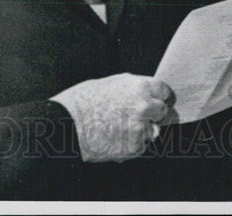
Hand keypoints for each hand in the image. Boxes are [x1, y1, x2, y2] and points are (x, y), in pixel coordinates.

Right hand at [51, 73, 173, 162]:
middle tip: (137, 117)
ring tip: (118, 128)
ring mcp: (141, 128)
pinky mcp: (134, 147)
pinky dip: (132, 145)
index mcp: (140, 86)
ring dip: (142, 131)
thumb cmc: (84, 101)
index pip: (165, 91)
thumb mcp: (112, 84)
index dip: (161, 97)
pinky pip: (141, 146)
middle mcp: (144, 106)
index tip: (159, 101)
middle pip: (163, 111)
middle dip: (153, 114)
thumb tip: (147, 96)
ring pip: (152, 131)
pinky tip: (115, 138)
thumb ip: (133, 89)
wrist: (67, 125)